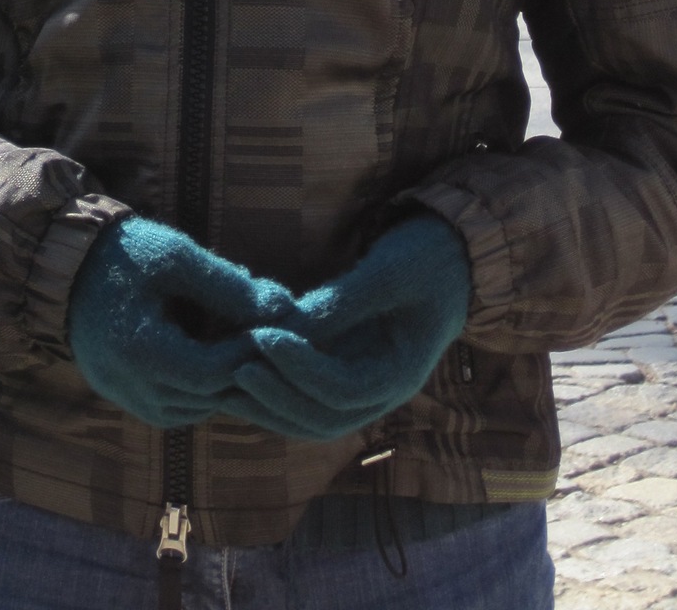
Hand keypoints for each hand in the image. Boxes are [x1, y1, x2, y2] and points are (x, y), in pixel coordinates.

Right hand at [68, 217, 292, 429]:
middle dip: (242, 370)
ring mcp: (123, 397)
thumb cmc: (124, 252)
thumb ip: (228, 284)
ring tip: (243, 345)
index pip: (214, 373)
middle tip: (270, 339)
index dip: (251, 352)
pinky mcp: (121, 395)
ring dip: (221, 383)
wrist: (63, 263)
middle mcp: (131, 388)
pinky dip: (196, 388)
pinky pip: (172, 406)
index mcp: (142, 354)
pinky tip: (211, 356)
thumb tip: (284, 306)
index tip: (276, 326)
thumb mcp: (176, 257)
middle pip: (207, 398)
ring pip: (193, 409)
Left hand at [231, 217, 472, 441]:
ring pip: (312, 416)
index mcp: (401, 373)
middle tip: (232, 368)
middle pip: (324, 419)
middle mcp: (381, 390)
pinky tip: (240, 370)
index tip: (261, 336)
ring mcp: (363, 383)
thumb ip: (343, 302)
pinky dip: (276, 389)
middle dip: (276, 400)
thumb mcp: (388, 272)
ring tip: (224, 380)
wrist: (452, 256)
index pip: (343, 390)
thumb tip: (290, 325)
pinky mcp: (346, 368)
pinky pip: (308, 394)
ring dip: (269, 404)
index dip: (299, 368)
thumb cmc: (426, 258)